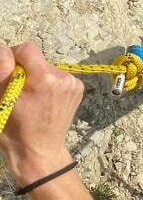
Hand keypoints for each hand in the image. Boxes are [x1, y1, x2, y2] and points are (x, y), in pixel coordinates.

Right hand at [0, 43, 83, 184]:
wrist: (40, 151)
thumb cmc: (15, 129)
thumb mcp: (1, 98)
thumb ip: (3, 68)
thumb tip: (3, 48)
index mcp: (44, 79)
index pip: (28, 49)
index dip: (13, 56)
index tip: (7, 71)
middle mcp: (64, 78)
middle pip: (38, 59)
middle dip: (25, 69)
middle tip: (17, 91)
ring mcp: (73, 84)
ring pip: (47, 68)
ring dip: (36, 77)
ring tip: (31, 98)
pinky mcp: (78, 89)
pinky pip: (58, 77)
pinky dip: (48, 84)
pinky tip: (43, 100)